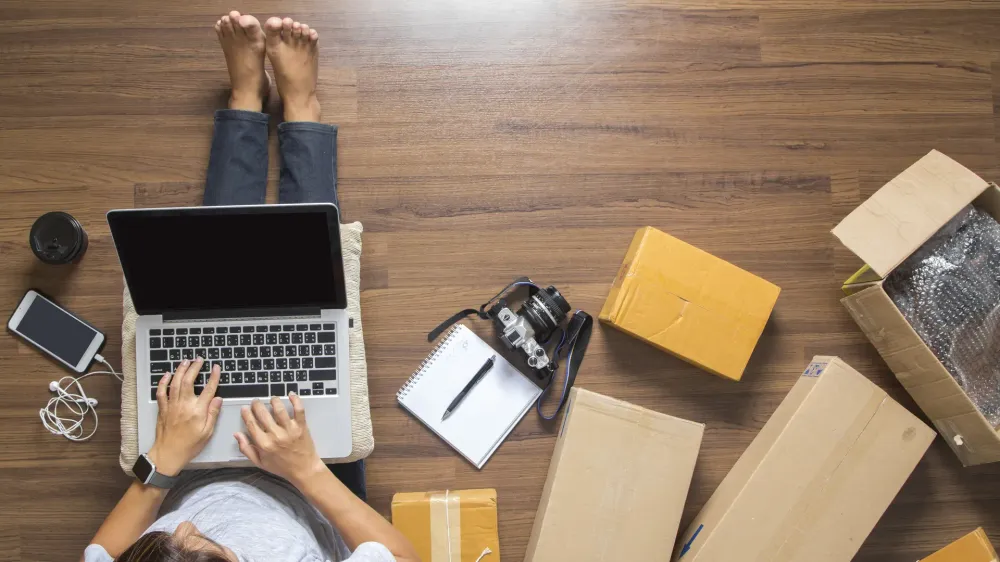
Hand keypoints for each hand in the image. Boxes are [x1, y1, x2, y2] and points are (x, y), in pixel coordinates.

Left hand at [148, 358, 222, 475]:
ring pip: (175, 383)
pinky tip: (167, 375)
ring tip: (185, 361)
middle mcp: (184, 405)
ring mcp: (172, 406)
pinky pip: (161, 392)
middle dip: (195, 368)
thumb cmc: (189, 445)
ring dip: (180, 370)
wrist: (168, 454)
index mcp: (197, 411)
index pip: (208, 389)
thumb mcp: (207, 432)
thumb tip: (218, 399)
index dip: (213, 377)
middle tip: (199, 359)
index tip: (216, 368)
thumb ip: (213, 414)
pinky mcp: (163, 409)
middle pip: (189, 381)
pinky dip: (163, 382)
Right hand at [235, 394, 324, 486]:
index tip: (245, 408)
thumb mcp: (260, 462)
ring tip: (272, 398)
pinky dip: (295, 400)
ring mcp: (289, 430)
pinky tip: (291, 394)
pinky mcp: (301, 426)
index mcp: (263, 444)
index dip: (246, 414)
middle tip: (256, 401)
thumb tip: (236, 434)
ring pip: (279, 409)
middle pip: (263, 414)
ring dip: (274, 400)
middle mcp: (275, 435)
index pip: (251, 424)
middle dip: (257, 405)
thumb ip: (246, 449)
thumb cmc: (281, 466)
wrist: (304, 470)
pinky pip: (299, 410)